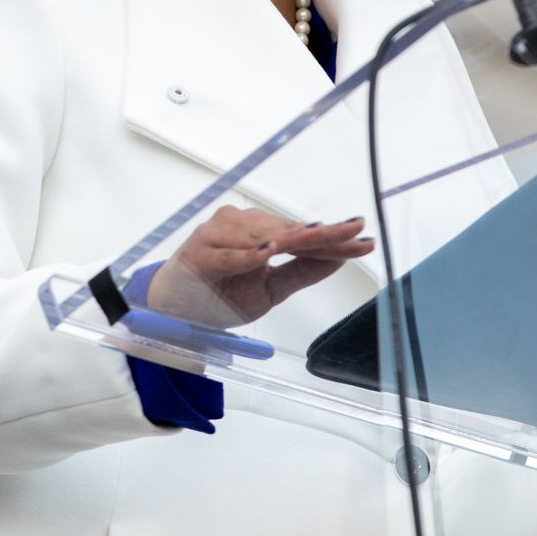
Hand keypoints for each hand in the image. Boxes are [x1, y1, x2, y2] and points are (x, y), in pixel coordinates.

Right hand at [144, 206, 374, 327]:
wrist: (170, 309)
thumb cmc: (217, 293)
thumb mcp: (268, 290)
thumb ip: (301, 273)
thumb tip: (339, 260)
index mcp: (260, 235)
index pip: (304, 237)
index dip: (335, 240)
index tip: (365, 240)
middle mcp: (240, 226)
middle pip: (289, 231)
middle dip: (324, 235)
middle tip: (354, 234)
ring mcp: (217, 236)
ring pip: (261, 236)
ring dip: (292, 236)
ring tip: (322, 236)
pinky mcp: (198, 255)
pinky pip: (227, 254)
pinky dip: (246, 254)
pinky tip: (268, 252)